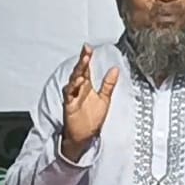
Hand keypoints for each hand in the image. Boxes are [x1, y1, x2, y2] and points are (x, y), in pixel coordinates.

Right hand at [61, 44, 119, 160]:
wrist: (84, 136)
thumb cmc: (92, 118)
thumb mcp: (104, 99)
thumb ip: (108, 84)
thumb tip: (115, 69)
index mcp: (86, 86)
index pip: (86, 69)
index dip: (87, 58)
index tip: (89, 48)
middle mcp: (79, 89)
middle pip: (79, 71)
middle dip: (83, 60)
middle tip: (86, 51)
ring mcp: (73, 96)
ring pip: (73, 80)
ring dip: (78, 70)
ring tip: (84, 61)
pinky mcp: (69, 105)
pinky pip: (69, 93)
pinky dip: (73, 86)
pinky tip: (79, 80)